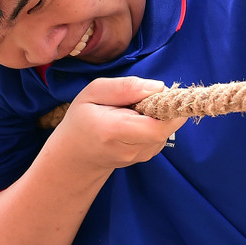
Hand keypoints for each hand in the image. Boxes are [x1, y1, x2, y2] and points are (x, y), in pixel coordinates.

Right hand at [56, 76, 187, 172]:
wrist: (76, 154)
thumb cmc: (82, 119)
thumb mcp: (94, 92)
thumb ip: (125, 87)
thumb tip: (158, 87)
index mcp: (114, 130)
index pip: (158, 127)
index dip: (169, 109)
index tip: (161, 93)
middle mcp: (129, 149)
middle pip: (166, 128)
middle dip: (164, 108)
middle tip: (144, 97)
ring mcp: (138, 156)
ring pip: (166, 131)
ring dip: (158, 116)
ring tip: (134, 110)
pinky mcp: (145, 156)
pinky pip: (161, 136)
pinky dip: (155, 124)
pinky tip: (136, 120)